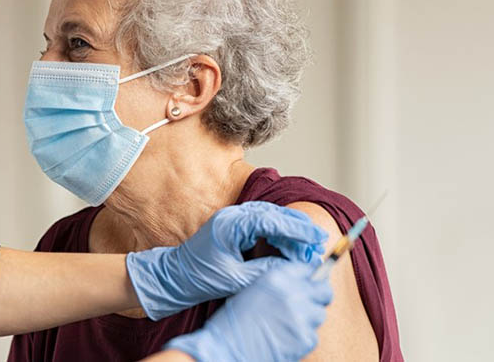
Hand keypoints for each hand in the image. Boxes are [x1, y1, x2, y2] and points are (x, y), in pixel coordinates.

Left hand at [126, 201, 327, 319]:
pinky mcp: (234, 226)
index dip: (297, 229)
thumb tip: (293, 267)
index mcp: (231, 224)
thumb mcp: (236, 279)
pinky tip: (290, 246)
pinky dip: (279, 233)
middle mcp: (232, 216)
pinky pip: (262, 224)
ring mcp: (233, 218)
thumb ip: (265, 270)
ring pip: (270, 217)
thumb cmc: (199, 278)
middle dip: (298, 228)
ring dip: (290, 231)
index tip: (316, 238)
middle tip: (318, 242)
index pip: (272, 220)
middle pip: (274, 214)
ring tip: (308, 246)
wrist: (175, 277)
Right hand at [164, 261, 332, 361]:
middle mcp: (292, 293)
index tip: (312, 283)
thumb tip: (302, 284)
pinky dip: (302, 338)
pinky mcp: (305, 338)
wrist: (225, 348)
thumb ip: (279, 284)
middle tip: (309, 304)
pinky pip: (313, 335)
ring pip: (319, 314)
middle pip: (324, 290)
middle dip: (319, 296)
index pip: (309, 269)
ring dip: (309, 319)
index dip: (312, 277)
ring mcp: (301, 316)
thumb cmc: (234, 322)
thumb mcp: (254, 290)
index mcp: (277, 278)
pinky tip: (285, 339)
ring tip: (288, 325)